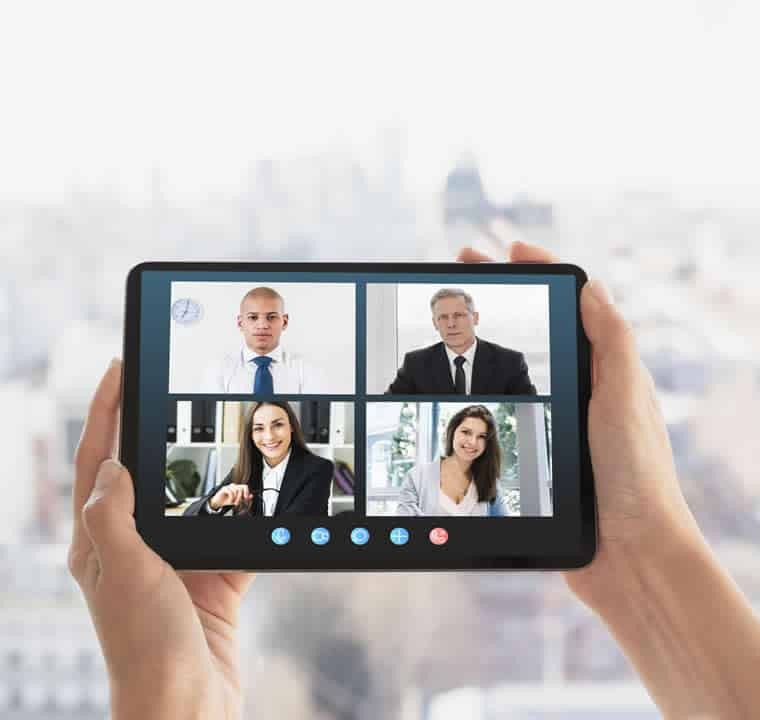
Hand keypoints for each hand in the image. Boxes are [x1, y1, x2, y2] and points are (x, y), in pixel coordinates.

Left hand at [68, 360, 254, 718]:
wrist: (187, 704)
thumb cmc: (145, 647)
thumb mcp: (123, 574)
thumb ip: (115, 517)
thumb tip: (113, 464)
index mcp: (100, 542)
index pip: (98, 462)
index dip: (104, 410)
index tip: (118, 367)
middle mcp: (134, 546)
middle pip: (145, 469)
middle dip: (154, 423)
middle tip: (172, 381)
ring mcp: (176, 560)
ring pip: (192, 496)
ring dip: (207, 464)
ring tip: (223, 425)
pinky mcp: (214, 577)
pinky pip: (234, 531)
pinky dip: (249, 511)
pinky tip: (264, 491)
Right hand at [210, 483, 253, 511]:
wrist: (217, 502)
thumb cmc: (226, 501)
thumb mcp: (236, 501)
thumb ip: (244, 498)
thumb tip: (251, 496)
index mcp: (237, 487)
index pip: (245, 486)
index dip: (246, 492)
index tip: (245, 498)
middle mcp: (233, 486)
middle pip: (241, 488)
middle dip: (240, 497)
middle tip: (237, 503)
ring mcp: (228, 486)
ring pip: (236, 490)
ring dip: (235, 499)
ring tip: (232, 503)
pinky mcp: (224, 488)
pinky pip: (231, 492)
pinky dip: (231, 498)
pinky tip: (229, 502)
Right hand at [458, 242, 704, 606]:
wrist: (631, 557)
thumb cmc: (637, 477)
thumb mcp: (626, 398)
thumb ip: (613, 342)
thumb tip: (593, 286)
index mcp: (610, 371)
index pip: (573, 305)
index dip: (542, 271)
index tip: (508, 250)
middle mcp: (589, 394)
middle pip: (540, 330)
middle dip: (503, 295)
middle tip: (461, 269)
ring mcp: (565, 426)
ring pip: (521, 370)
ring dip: (488, 340)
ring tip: (452, 320)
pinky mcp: (547, 460)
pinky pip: (513, 415)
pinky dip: (487, 394)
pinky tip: (460, 393)